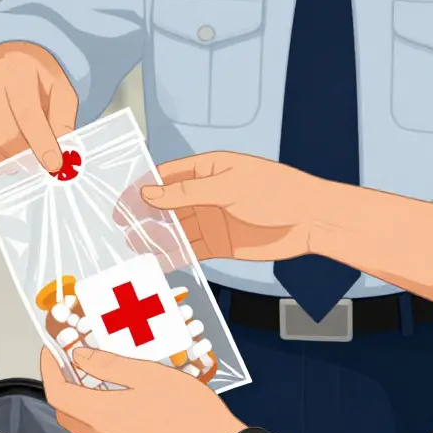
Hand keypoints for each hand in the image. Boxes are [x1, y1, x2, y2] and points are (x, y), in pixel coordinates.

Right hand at [0, 41, 78, 173]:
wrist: (3, 62)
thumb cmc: (36, 81)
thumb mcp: (60, 91)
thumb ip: (64, 122)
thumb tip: (64, 157)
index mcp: (17, 69)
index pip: (28, 115)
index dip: (42, 144)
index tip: (53, 165)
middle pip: (7, 136)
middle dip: (26, 157)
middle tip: (37, 163)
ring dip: (8, 164)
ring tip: (21, 159)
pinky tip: (1, 158)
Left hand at [40, 347, 245, 432]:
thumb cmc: (189, 413)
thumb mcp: (147, 374)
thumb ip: (108, 365)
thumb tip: (78, 357)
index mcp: (99, 416)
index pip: (56, 392)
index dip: (49, 369)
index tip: (51, 353)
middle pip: (66, 411)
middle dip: (63, 386)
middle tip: (74, 364)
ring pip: (84, 427)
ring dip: (83, 404)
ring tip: (101, 381)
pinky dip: (101, 421)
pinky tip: (123, 406)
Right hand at [140, 151, 319, 261]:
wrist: (310, 220)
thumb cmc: (277, 192)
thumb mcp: (228, 187)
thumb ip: (186, 192)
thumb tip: (148, 192)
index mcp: (206, 169)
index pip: (165, 177)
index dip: (142, 189)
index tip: (121, 203)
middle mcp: (205, 194)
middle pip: (166, 206)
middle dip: (144, 217)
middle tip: (123, 230)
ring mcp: (211, 220)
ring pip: (175, 230)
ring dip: (156, 239)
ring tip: (135, 250)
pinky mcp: (219, 244)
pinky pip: (190, 250)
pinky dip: (174, 256)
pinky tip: (158, 263)